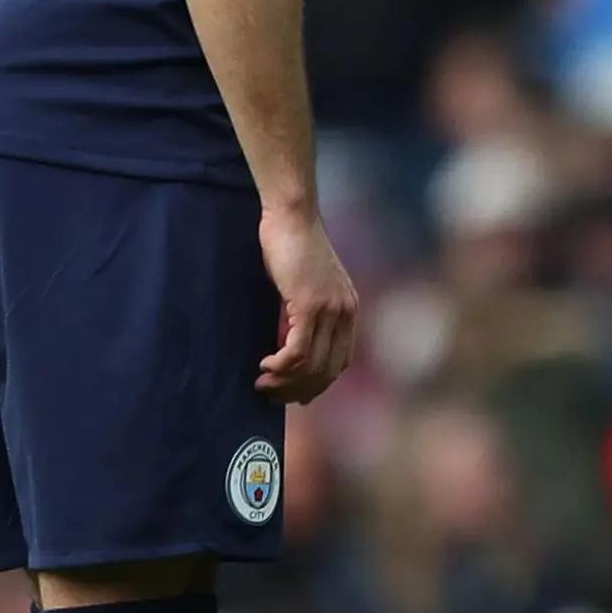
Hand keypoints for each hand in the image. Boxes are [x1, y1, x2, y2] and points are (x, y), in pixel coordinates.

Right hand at [257, 200, 359, 401]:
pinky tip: (265, 365)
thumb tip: (288, 347)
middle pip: (327, 370)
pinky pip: (298, 351)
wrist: (291, 217)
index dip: (317, 384)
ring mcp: (331, 310)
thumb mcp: (304, 287)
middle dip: (297, 389)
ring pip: (311, 365)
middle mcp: (345, 313)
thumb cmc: (290, 248)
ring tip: (263, 383)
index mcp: (348, 310)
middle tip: (270, 394)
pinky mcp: (311, 305)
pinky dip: (280, 365)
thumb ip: (305, 315)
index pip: (340, 362)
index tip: (294, 395)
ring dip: (284, 381)